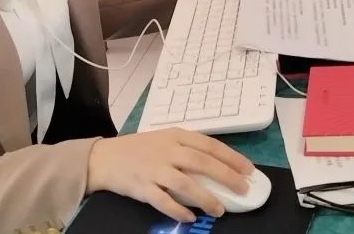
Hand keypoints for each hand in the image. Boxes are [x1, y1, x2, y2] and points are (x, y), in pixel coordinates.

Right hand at [86, 128, 254, 221]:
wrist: (104, 158)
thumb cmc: (139, 149)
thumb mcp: (164, 140)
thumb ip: (187, 149)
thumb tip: (219, 166)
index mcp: (175, 135)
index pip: (210, 145)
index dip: (231, 157)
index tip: (248, 170)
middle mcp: (167, 150)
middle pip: (203, 163)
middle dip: (226, 176)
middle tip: (243, 189)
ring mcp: (154, 169)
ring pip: (186, 184)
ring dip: (206, 198)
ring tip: (220, 209)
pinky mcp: (142, 187)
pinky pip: (164, 201)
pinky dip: (179, 210)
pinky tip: (190, 217)